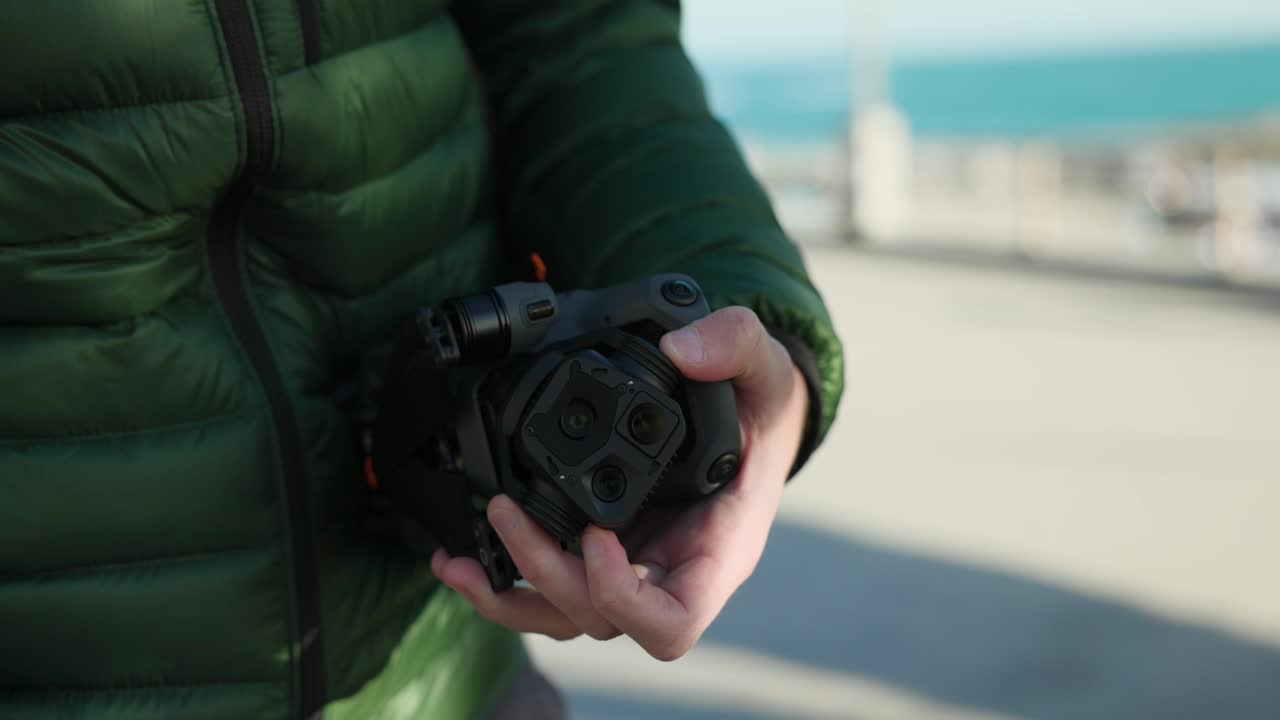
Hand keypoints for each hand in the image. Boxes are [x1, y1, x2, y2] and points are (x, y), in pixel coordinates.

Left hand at [431, 306, 808, 659]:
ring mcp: (634, 568)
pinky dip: (505, 582)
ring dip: (510, 594)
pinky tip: (464, 557)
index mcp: (718, 550)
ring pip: (568, 615)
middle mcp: (673, 573)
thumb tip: (681, 348)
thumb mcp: (764, 369)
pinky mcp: (602, 553)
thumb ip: (735, 344)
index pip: (674, 621)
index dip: (624, 596)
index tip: (599, 534)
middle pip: (603, 618)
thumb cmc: (761, 411)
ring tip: (457, 561)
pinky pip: (551, 591)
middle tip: (509, 512)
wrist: (750, 424)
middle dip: (546, 572)